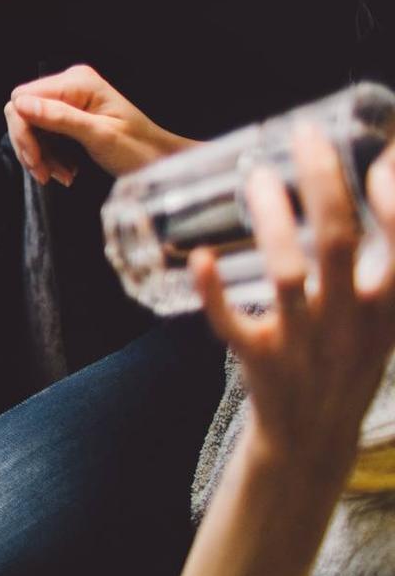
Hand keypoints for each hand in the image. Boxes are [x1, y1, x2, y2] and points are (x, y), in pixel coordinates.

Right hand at [3, 64, 191, 184]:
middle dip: (30, 145)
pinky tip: (64, 170)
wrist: (161, 161)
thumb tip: (21, 105)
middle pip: (22, 112)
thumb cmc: (139, 149)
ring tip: (60, 175)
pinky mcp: (68, 115)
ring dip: (40, 154)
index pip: (23, 99)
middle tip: (44, 173)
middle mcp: (70, 85)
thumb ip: (60, 118)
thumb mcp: (100, 135)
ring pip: (30, 126)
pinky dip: (48, 155)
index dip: (22, 130)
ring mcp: (69, 100)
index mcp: (77, 82)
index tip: (34, 160)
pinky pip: (43, 134)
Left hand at [194, 128, 394, 467]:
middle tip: (303, 135)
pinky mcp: (259, 359)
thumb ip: (386, 265)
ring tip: (253, 176)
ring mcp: (304, 342)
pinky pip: (232, 323)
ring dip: (270, 222)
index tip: (380, 160)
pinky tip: (200, 257)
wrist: (312, 440)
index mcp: (388, 311)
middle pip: (341, 243)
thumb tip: (380, 177)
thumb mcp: (383, 318)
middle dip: (323, 184)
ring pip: (287, 275)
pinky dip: (215, 291)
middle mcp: (351, 323)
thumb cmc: (346, 358)